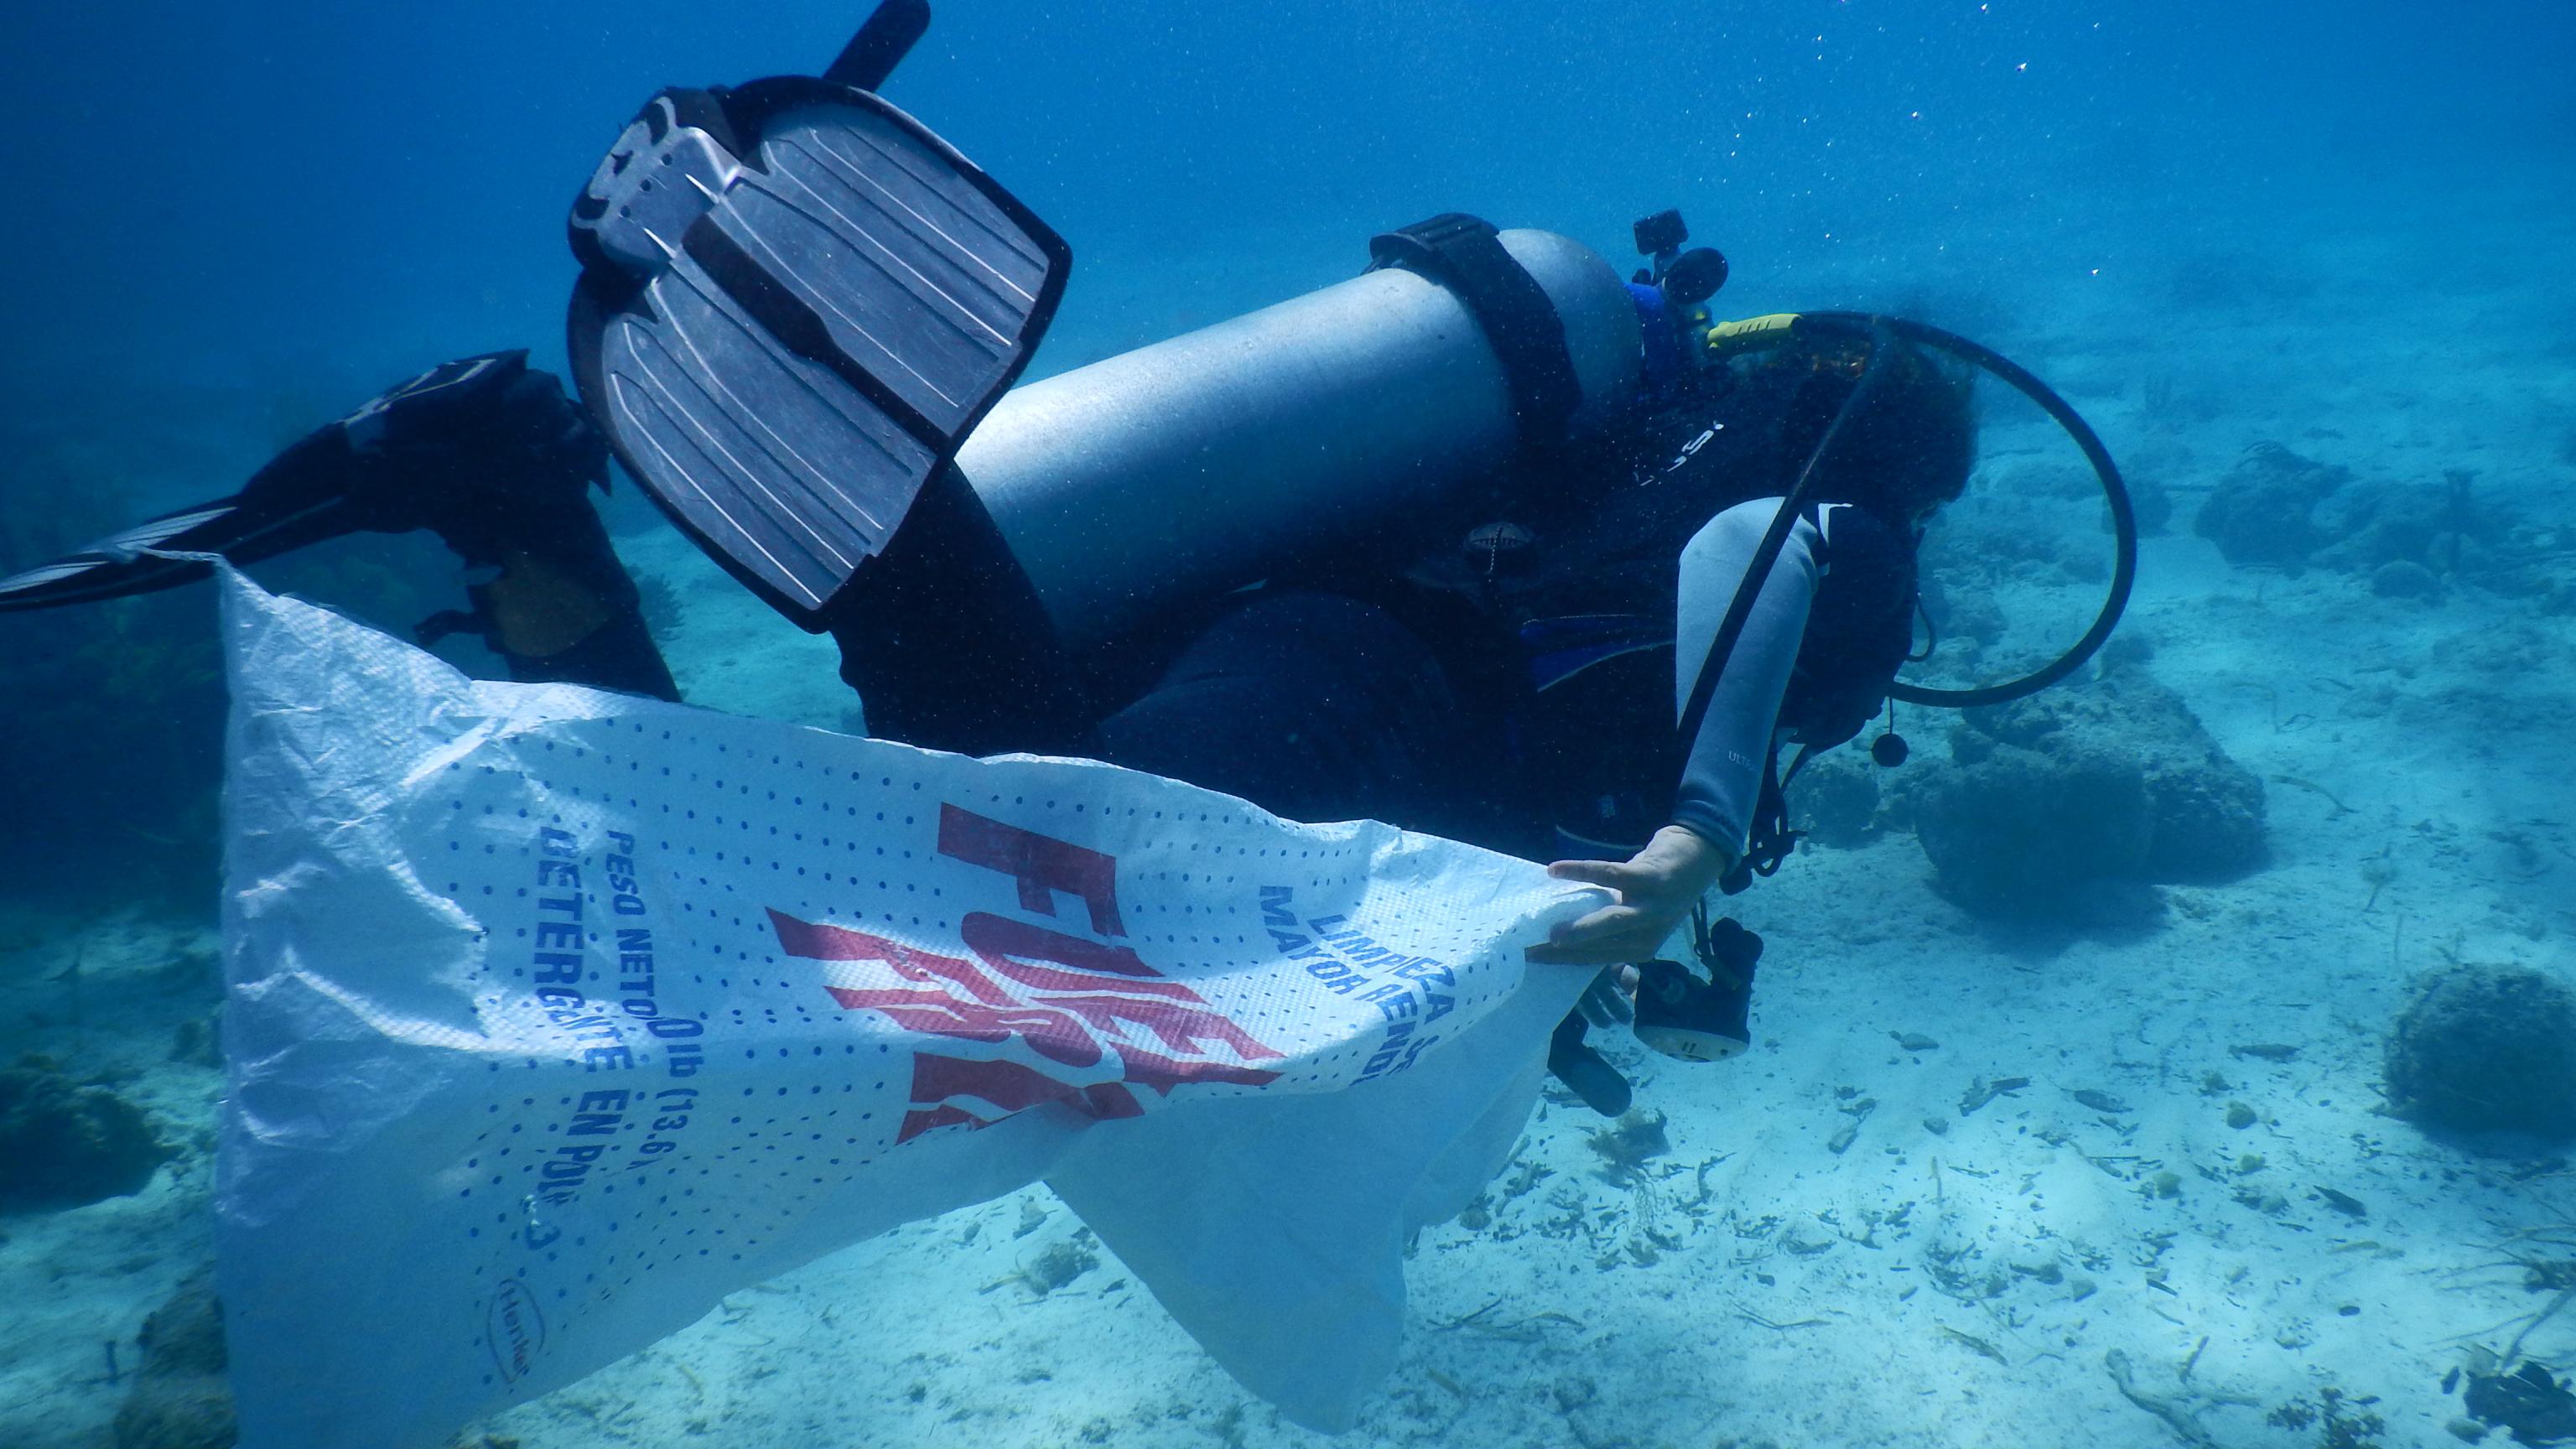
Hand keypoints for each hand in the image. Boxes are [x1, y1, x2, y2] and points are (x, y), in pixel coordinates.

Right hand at [1526, 825, 1731, 967]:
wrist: (1698, 858)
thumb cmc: (1659, 892)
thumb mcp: (1643, 921)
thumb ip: (1616, 936)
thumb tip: (1576, 948)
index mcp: (1642, 947)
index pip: (1596, 958)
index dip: (1563, 960)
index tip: (1531, 958)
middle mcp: (1649, 934)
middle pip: (1602, 946)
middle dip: (1569, 951)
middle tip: (1534, 951)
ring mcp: (1652, 907)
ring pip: (1613, 920)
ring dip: (1583, 927)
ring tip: (1553, 931)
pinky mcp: (1650, 878)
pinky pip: (1609, 874)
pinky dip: (1581, 871)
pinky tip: (1556, 869)